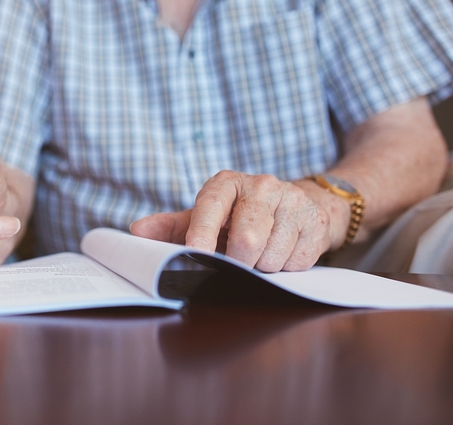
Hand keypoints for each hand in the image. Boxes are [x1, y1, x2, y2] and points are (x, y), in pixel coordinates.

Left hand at [130, 171, 336, 271]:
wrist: (296, 204)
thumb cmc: (239, 215)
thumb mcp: (205, 216)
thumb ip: (170, 226)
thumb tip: (136, 233)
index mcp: (225, 183)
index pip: (211, 206)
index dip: (202, 232)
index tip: (196, 253)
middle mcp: (261, 186)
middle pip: (247, 239)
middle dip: (238, 261)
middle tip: (236, 262)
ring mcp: (292, 202)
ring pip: (272, 256)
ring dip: (263, 267)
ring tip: (259, 254)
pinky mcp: (316, 221)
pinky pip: (297, 262)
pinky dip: (286, 268)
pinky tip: (282, 252)